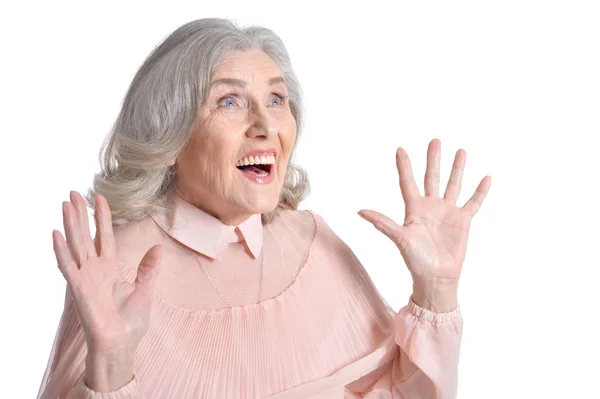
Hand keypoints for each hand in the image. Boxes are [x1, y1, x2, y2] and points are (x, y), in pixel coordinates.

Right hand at [52, 191, 162, 388]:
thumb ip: (149, 268)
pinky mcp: (78, 288)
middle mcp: (95, 269)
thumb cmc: (131, 322)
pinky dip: (61, 250)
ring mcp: (85, 278)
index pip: (104, 236)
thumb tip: (157, 248)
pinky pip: (68, 266)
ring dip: (70, 224)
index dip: (102, 218)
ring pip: (75, 245)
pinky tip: (56, 233)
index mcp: (110, 268)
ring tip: (65, 203)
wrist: (122, 343)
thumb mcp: (145, 289)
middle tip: (73, 192)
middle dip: (80, 214)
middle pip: (85, 236)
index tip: (101, 198)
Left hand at [358, 139, 490, 310]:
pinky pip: (473, 203)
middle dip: (433, 159)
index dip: (404, 166)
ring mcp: (447, 212)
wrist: (436, 277)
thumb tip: (360, 211)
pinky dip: (480, 191)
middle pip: (432, 177)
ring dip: (457, 169)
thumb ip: (383, 223)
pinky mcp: (463, 221)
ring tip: (460, 151)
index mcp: (413, 209)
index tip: (400, 149)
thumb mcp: (399, 238)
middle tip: (435, 140)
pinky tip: (486, 177)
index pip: (408, 182)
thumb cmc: (415, 260)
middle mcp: (430, 207)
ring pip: (453, 185)